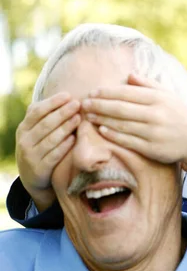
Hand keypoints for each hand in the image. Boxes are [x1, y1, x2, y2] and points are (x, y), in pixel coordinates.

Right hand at [16, 93, 80, 209]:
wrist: (32, 176)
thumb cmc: (39, 145)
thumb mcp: (35, 130)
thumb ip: (45, 115)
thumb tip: (65, 96)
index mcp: (24, 128)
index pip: (37, 111)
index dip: (53, 102)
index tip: (68, 95)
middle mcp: (24, 141)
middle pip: (45, 124)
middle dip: (62, 113)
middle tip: (77, 104)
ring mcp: (31, 156)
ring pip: (50, 139)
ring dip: (65, 127)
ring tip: (78, 118)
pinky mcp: (39, 169)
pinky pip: (54, 155)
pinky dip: (64, 146)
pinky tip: (74, 138)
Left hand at [81, 74, 186, 164]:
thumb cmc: (178, 114)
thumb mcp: (167, 95)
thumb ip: (148, 84)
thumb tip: (129, 75)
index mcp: (158, 98)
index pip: (127, 93)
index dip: (107, 92)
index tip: (93, 92)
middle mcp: (156, 114)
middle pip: (121, 108)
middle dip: (99, 105)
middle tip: (84, 103)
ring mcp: (154, 132)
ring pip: (122, 125)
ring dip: (102, 119)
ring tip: (88, 115)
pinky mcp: (152, 148)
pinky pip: (128, 141)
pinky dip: (113, 135)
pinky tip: (101, 129)